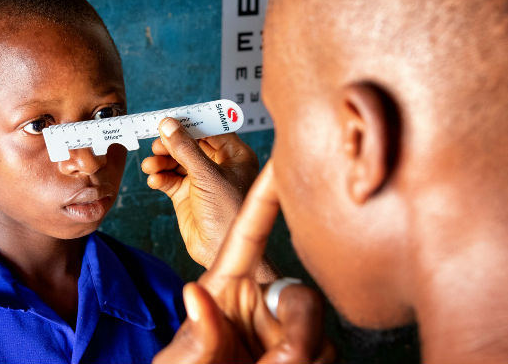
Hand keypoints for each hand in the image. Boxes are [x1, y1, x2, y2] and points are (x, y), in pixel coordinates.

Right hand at [141, 117, 259, 268]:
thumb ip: (185, 148)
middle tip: (156, 145)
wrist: (220, 251)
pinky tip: (155, 180)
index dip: (190, 124)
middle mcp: (219, 166)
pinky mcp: (187, 196)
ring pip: (176, 161)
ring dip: (162, 161)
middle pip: (190, 144)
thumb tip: (168, 124)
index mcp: (234, 156)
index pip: (211, 130)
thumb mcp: (206, 175)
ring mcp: (201, 181)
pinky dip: (161, 177)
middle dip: (171, 144)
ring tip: (151, 165)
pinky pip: (170, 179)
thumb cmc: (227, 213)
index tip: (170, 119)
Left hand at [154, 161, 333, 362]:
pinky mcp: (307, 354)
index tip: (279, 163)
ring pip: (322, 331)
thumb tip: (194, 294)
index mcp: (226, 284)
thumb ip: (192, 335)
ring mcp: (286, 328)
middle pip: (301, 294)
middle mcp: (261, 301)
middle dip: (299, 327)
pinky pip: (329, 355)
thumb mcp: (177, 362)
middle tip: (278, 361)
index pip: (248, 234)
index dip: (264, 197)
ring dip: (302, 358)